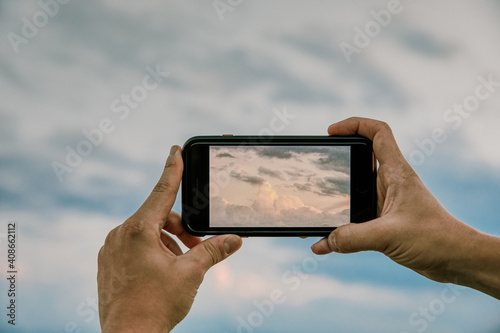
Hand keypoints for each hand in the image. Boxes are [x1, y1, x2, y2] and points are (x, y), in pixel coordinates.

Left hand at [97, 146, 241, 331]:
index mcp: (138, 230)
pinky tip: (163, 271)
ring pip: (147, 232)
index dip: (173, 168)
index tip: (176, 150)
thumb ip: (213, 251)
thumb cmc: (156, 305)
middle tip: (197, 249)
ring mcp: (111, 249)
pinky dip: (153, 250)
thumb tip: (236, 239)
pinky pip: (134, 245)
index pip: (161, 190)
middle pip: (159, 217)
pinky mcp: (108, 263)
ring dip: (169, 242)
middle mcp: (120, 234)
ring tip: (182, 265)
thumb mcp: (191, 274)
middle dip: (181, 229)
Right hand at [312, 117, 499, 298]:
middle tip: (315, 170)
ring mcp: (386, 202)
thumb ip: (355, 238)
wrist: (456, 259)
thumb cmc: (435, 238)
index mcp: (396, 173)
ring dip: (334, 200)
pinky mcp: (383, 221)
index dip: (353, 125)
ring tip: (313, 211)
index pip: (377, 132)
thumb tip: (325, 241)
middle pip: (359, 160)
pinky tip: (324, 245)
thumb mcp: (390, 235)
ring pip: (353, 192)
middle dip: (335, 163)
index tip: (331, 132)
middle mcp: (389, 183)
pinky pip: (354, 220)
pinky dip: (339, 231)